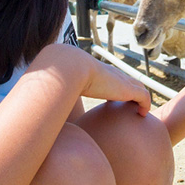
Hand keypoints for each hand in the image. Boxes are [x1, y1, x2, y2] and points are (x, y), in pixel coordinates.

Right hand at [32, 44, 151, 114]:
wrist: (68, 68)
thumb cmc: (59, 78)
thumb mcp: (55, 86)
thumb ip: (52, 95)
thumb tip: (39, 106)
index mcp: (96, 73)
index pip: (110, 77)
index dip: (114, 86)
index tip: (113, 97)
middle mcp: (110, 74)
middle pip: (128, 80)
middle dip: (133, 90)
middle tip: (134, 104)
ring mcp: (120, 80)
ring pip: (138, 87)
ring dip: (141, 98)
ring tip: (141, 111)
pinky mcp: (127, 89)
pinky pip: (143, 96)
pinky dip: (145, 104)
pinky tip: (142, 115)